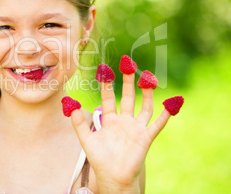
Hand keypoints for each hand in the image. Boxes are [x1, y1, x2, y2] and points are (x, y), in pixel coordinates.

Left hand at [71, 73, 169, 192]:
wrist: (113, 177)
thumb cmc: (100, 160)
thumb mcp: (86, 139)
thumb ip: (79, 123)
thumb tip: (70, 105)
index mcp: (109, 120)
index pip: (108, 97)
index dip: (106, 84)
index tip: (104, 69)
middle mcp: (124, 121)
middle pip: (127, 97)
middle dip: (127, 81)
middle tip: (128, 64)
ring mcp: (136, 128)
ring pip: (144, 106)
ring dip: (146, 92)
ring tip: (147, 76)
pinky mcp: (146, 137)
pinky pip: (158, 124)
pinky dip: (165, 114)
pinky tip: (171, 103)